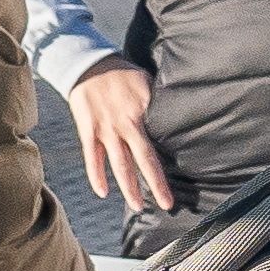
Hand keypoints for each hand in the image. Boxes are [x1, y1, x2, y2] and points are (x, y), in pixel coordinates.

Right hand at [60, 55, 176, 219]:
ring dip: (129, 188)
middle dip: (156, 184)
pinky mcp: (88, 131)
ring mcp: (105, 130)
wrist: (89, 64)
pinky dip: (96, 176)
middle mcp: (125, 126)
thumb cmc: (122, 73)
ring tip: (138, 206)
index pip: (159, 145)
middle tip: (167, 204)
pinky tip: (103, 192)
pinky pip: (93, 158)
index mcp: (142, 114)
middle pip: (143, 160)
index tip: (181, 177)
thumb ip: (157, 104)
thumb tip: (177, 118)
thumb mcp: (147, 83)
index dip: (170, 163)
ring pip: (119, 165)